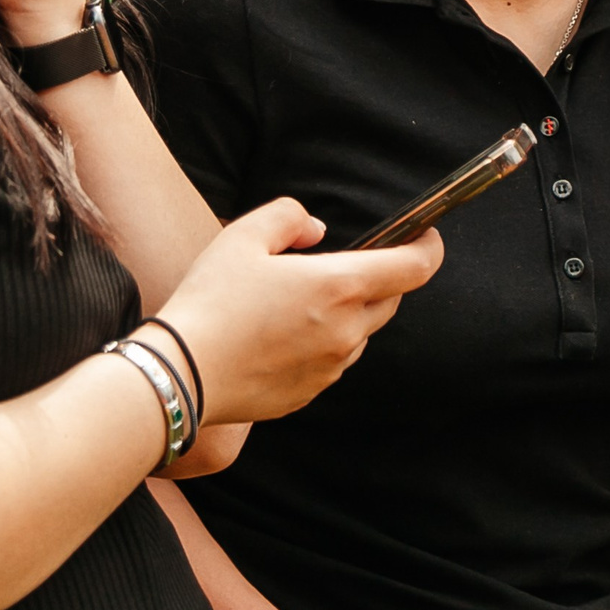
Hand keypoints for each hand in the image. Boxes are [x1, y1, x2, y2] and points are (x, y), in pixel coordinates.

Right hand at [149, 199, 443, 427]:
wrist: (181, 373)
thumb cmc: (211, 300)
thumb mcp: (243, 235)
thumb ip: (289, 216)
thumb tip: (317, 230)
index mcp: (338, 286)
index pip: (414, 268)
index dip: (428, 247)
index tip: (425, 235)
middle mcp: (345, 331)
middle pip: (390, 300)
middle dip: (378, 278)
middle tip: (337, 265)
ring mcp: (330, 367)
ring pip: (360, 333)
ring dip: (347, 313)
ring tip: (296, 302)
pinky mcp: (310, 393)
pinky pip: (333, 361)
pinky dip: (322, 343)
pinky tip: (280, 335)